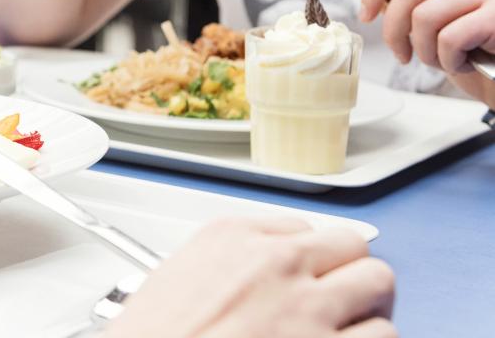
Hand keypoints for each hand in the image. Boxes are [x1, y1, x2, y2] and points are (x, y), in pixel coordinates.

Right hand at [105, 218, 395, 337]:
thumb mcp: (171, 283)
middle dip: (349, 272)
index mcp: (230, 238)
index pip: (299, 228)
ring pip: (377, 285)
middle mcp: (276, 263)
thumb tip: (251, 280)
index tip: (304, 276)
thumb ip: (223, 268)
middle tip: (341, 298)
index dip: (306, 259)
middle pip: (349, 244)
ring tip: (349, 330)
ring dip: (366, 311)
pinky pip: (383, 337)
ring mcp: (308, 307)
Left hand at [361, 0, 494, 103]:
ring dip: (425, 50)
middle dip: (393, 31)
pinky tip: (466, 64)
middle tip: (402, 55)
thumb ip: (418, 8)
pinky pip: (450, 38)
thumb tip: (374, 5)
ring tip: (444, 61)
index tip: (366, 14)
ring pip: (424, 17)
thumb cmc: (485, 54)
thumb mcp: (445, 24)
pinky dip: (449, 60)